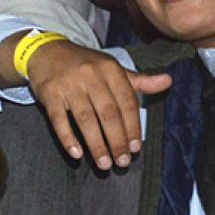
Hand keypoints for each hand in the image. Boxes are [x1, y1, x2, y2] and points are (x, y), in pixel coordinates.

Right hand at [25, 40, 171, 170]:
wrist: (46, 51)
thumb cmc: (84, 64)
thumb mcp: (112, 68)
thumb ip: (139, 80)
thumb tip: (168, 82)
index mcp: (110, 69)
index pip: (127, 102)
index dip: (133, 127)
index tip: (136, 148)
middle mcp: (90, 75)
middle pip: (108, 114)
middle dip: (117, 141)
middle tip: (122, 161)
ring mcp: (68, 85)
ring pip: (85, 119)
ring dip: (96, 144)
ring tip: (104, 164)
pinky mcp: (49, 93)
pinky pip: (59, 119)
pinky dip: (68, 138)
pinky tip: (77, 153)